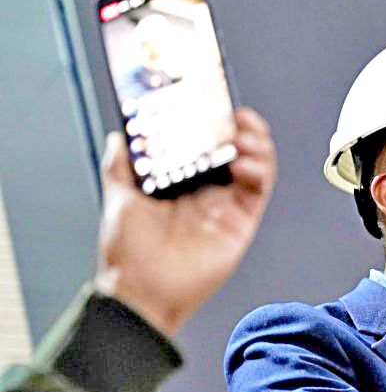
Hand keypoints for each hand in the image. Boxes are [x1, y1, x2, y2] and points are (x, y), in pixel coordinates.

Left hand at [94, 107, 276, 335]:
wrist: (142, 290)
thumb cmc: (129, 253)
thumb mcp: (120, 197)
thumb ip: (120, 164)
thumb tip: (119, 135)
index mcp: (182, 180)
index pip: (206, 141)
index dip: (214, 120)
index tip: (214, 101)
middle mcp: (208, 189)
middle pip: (237, 148)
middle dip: (242, 126)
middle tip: (235, 114)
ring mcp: (228, 204)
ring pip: (256, 164)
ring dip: (257, 145)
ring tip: (243, 135)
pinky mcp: (242, 222)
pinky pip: (259, 191)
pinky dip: (259, 171)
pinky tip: (243, 164)